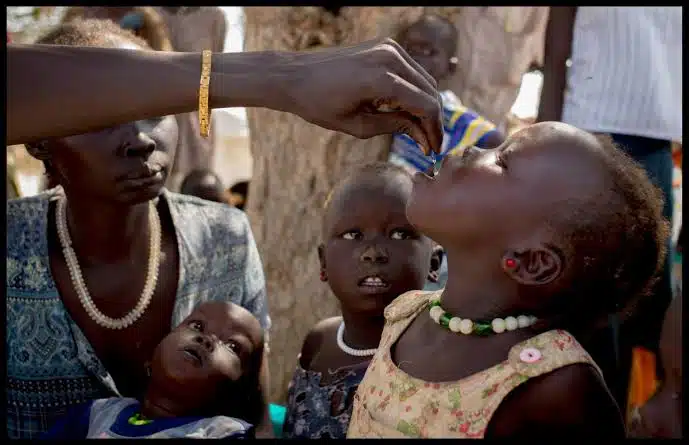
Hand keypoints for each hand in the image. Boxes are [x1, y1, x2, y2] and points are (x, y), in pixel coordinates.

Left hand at [278, 38, 443, 153]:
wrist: (294, 75)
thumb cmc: (318, 104)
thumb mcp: (357, 125)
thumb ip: (395, 127)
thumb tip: (423, 136)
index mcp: (382, 79)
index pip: (426, 106)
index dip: (434, 130)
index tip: (433, 149)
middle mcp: (390, 57)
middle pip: (430, 92)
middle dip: (433, 120)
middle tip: (428, 144)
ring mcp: (389, 47)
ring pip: (425, 81)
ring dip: (425, 105)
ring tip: (417, 130)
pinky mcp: (386, 45)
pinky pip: (412, 71)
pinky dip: (414, 90)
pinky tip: (404, 110)